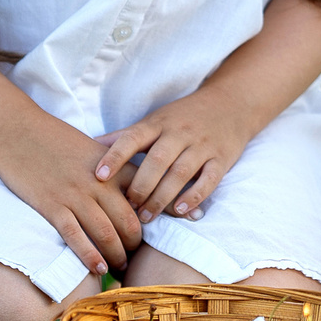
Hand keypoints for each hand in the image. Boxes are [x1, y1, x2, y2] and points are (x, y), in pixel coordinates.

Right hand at [0, 113, 146, 277]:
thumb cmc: (56, 139)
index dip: (158, 214)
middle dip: (136, 244)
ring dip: (117, 255)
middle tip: (136, 257)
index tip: (167, 228)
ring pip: (105, 233)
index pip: (146, 194)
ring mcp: (75, 195)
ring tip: (121, 267)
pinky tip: (99, 269)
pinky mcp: (52, 206)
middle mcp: (99, 182)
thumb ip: (115, 168)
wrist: (18, 131)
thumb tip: (135, 189)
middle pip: (129, 221)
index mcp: (113, 166)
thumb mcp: (94, 149)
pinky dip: (90, 256)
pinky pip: (75, 236)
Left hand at [93, 85, 260, 220]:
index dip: (115, 156)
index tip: (98, 176)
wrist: (231, 104)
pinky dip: (194, 196)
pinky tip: (180, 211)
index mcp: (159, 123)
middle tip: (128, 208)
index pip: (133, 137)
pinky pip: (209, 180)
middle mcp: (180, 132)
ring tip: (146, 217)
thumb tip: (88, 145)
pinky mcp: (222, 159)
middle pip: (158, 161)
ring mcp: (202, 145)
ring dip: (162, 197)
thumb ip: (124, 136)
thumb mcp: (154, 121)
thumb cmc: (184, 117)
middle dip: (141, 186)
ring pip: (181, 172)